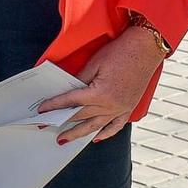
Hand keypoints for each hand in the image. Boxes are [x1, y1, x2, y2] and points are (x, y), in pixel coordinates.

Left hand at [35, 25, 166, 142]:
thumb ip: (80, 80)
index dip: (54, 105)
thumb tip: (67, 91)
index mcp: (99, 94)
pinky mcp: (129, 107)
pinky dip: (106, 133)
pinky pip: (116, 126)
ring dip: (78, 133)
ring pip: (95, 126)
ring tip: (64, 139)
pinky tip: (96, 137)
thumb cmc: (121, 51)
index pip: (71, 102)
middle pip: (80, 117)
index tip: (42, 111)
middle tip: (46, 126)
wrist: (146, 48)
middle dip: (61, 122)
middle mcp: (110, 106)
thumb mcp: (95, 63)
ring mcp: (121, 109)